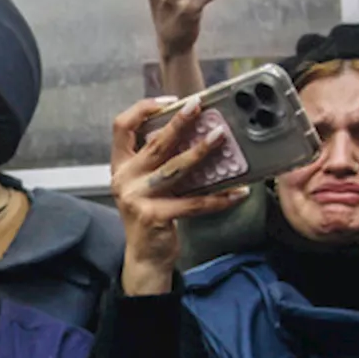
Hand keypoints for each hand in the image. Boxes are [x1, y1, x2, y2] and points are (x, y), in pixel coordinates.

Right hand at [110, 96, 251, 294]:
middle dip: (179, 122)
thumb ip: (158, 161)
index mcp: (120, 166)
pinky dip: (219, 198)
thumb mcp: (145, 184)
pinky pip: (193, 202)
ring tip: (219, 137)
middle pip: (154, 143)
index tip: (170, 101)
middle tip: (199, 106)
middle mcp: (124, 179)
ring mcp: (137, 198)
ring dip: (200, 151)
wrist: (145, 256)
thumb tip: (193, 132)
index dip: (143, 109)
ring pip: (174, 168)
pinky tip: (238, 192)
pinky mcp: (155, 216)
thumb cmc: (151, 215)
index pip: (122, 127)